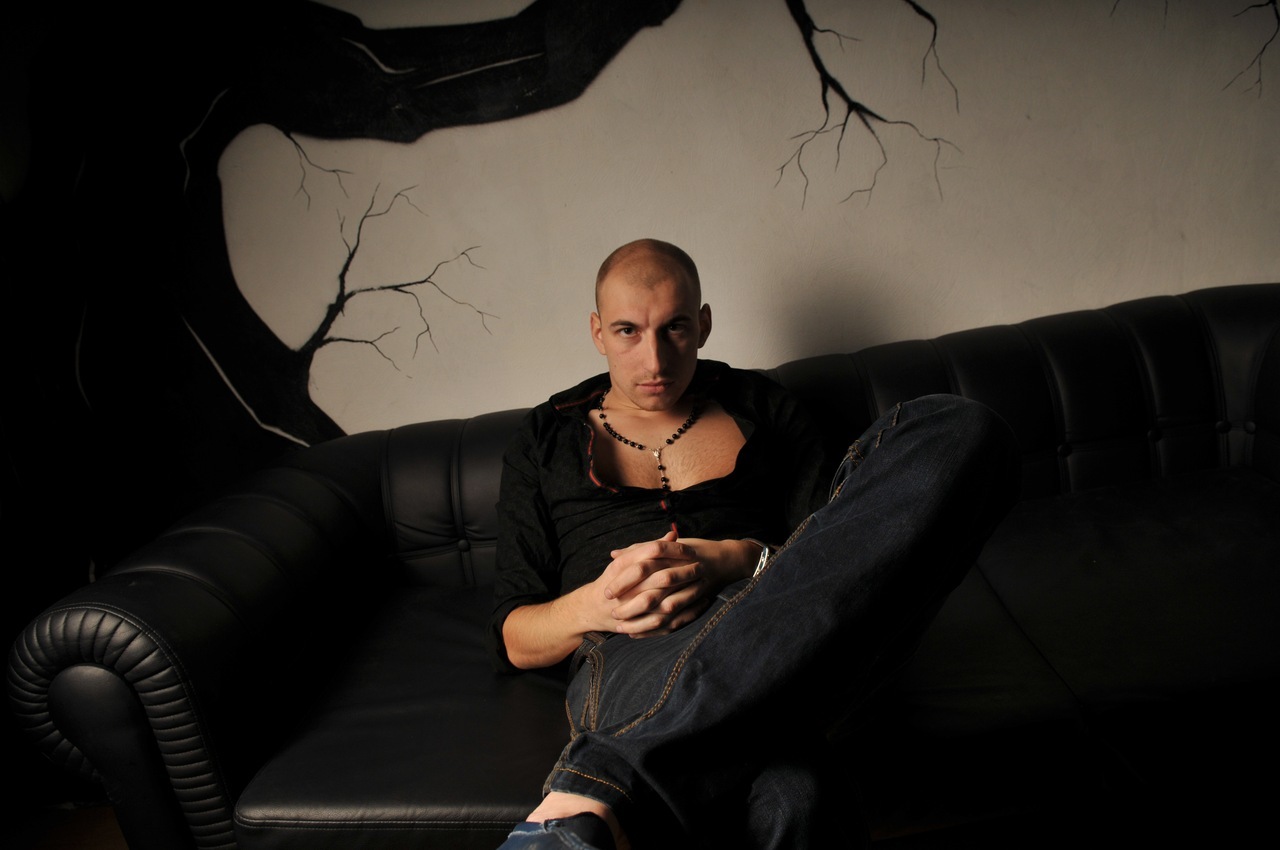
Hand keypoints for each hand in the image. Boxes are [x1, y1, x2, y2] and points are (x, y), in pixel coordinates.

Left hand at [598, 533, 761, 637]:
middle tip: (611, 613)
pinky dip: (657, 629)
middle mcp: (681, 572)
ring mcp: (692, 590)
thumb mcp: (667, 546)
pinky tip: (638, 634)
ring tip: (621, 628)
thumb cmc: (692, 550)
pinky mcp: (698, 603)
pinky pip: (676, 622)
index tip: (606, 591)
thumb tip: (613, 555)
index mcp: (671, 554)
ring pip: (662, 612)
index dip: (622, 581)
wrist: (728, 560)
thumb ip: (639, 550)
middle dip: (630, 606)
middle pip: (651, 593)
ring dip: (641, 622)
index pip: (640, 567)